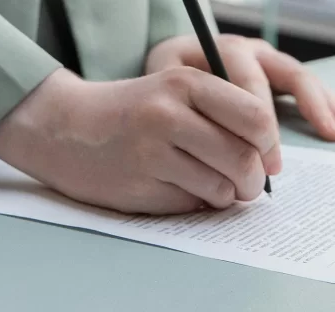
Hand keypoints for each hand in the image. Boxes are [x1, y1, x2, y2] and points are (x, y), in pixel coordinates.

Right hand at [0, 68, 279, 214]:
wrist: (64, 127)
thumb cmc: (130, 112)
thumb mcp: (173, 91)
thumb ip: (221, 115)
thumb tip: (270, 161)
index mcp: (183, 83)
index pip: (256, 118)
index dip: (270, 145)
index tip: (265, 156)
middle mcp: (167, 115)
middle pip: (243, 159)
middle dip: (253, 181)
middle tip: (247, 185)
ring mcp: (150, 153)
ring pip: (220, 188)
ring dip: (224, 195)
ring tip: (208, 186)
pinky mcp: (138, 186)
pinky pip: (190, 204)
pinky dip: (193, 202)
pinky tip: (174, 187)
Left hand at [145, 34, 334, 140]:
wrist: (167, 67)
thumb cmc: (164, 83)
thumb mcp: (164, 88)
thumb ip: (181, 109)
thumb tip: (204, 147)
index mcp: (222, 51)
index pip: (248, 84)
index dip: (258, 123)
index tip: (262, 157)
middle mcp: (249, 51)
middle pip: (283, 76)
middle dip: (293, 117)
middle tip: (289, 158)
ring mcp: (266, 60)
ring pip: (300, 78)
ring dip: (322, 105)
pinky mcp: (277, 73)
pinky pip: (307, 86)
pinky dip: (327, 104)